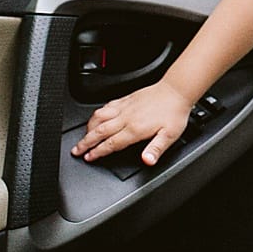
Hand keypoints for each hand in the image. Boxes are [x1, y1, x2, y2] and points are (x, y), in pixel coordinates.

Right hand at [71, 81, 193, 165]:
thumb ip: (156, 149)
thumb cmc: (174, 112)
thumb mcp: (170, 135)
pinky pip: (107, 106)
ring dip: (88, 127)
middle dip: (86, 142)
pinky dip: (98, 113)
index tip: (88, 157)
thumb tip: (147, 161)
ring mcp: (125, 107)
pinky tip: (97, 116)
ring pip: (100, 117)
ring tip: (82, 136)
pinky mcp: (127, 99)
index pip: (111, 143)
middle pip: (100, 131)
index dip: (98, 152)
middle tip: (75, 150)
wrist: (176, 90)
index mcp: (135, 129)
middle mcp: (127, 117)